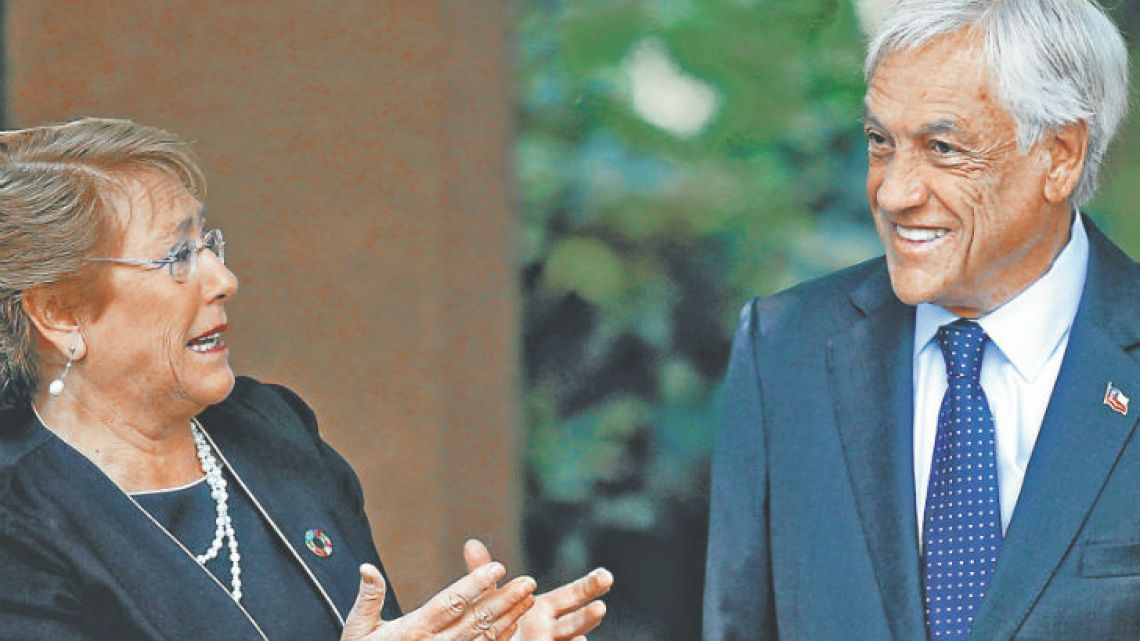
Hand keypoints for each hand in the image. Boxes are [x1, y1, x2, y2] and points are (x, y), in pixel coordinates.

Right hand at [342, 558, 535, 640]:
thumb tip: (367, 568)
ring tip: (529, 597)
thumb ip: (368, 598)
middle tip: (528, 581)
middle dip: (504, 599)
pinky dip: (500, 638)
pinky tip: (515, 623)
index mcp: (413, 630)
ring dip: (509, 617)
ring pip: (484, 637)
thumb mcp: (359, 630)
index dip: (475, 584)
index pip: (450, 603)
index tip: (496, 567)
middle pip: (476, 619)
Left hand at [463, 540, 612, 640]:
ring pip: (568, 639)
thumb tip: (471, 544)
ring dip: (579, 633)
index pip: (573, 596)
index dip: (590, 586)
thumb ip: (483, 576)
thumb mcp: (488, 600)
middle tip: (602, 604)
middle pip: (576, 620)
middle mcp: (550, 630)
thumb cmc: (493, 628)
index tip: (607, 575)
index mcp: (544, 609)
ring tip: (591, 622)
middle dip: (590, 612)